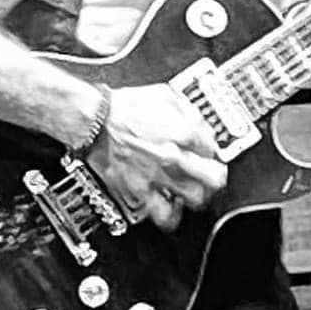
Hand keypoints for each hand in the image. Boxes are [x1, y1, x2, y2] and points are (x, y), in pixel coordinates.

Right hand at [86, 83, 226, 231]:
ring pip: (192, 200)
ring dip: (197, 196)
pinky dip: (170, 212)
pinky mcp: (137, 193)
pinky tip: (169, 204)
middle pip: (213, 179)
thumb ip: (189, 112)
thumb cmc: (124, 107)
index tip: (206, 150)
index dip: (212, 149)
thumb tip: (202, 126)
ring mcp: (156, 178)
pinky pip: (161, 214)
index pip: (212, 149)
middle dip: (216, 177)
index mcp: (182, 132)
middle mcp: (172, 158)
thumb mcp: (165, 95)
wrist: (94, 121)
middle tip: (212, 175)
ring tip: (193, 192)